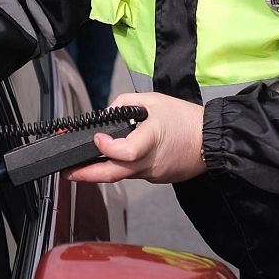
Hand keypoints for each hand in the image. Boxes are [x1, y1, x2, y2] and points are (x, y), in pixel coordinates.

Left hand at [64, 92, 206, 183]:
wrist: (212, 141)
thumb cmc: (186, 119)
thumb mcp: (153, 100)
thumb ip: (125, 104)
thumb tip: (106, 116)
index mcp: (152, 139)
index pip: (126, 151)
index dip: (107, 147)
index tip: (96, 137)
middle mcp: (150, 161)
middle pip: (114, 174)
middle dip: (86, 175)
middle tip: (67, 172)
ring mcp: (153, 173)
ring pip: (121, 175)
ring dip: (100, 171)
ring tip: (81, 164)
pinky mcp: (155, 178)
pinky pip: (132, 173)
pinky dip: (120, 167)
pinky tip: (112, 160)